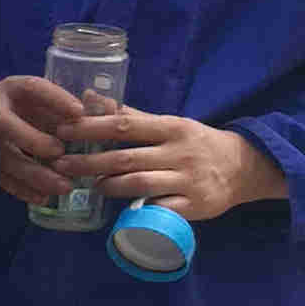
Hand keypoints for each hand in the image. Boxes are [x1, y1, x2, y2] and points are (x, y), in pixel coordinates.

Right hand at [0, 75, 83, 204]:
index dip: (54, 98)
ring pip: (3, 157)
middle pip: (6, 125)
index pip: (31, 87)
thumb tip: (108, 107)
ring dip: (33, 173)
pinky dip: (20, 189)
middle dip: (34, 141)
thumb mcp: (39, 101)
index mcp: (11, 89)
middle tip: (61, 154)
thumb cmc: (20, 109)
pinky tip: (42, 197)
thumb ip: (67, 106)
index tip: (79, 111)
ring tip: (64, 186)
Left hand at [78, 106, 285, 220]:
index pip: (124, 126)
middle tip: (60, 164)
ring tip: (90, 185)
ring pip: (139, 183)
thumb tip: (91, 96)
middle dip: (89, 161)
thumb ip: (130, 116)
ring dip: (109, 185)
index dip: (91, 128)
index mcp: (171, 128)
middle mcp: (179, 152)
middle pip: (126, 157)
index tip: (63, 130)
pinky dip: (137, 209)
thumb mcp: (169, 126)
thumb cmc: (196, 145)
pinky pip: (160, 209)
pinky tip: (119, 209)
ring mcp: (187, 180)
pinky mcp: (193, 206)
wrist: (244, 168)